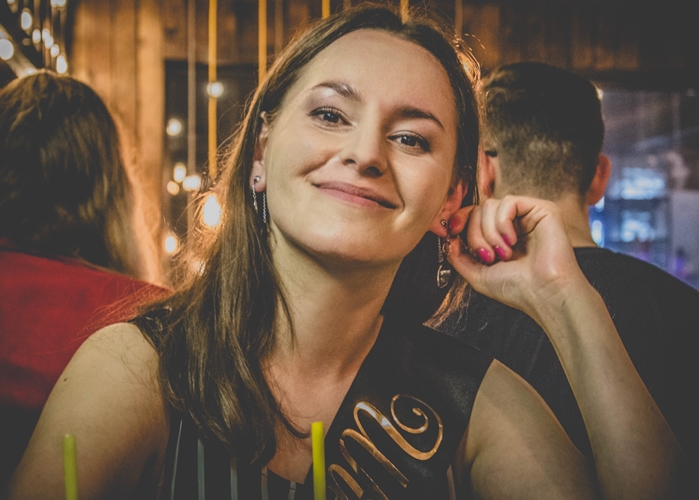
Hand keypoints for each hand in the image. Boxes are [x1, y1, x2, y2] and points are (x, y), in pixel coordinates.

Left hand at [446, 195, 586, 318]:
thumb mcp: (477, 274)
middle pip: (479, 209)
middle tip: (488, 256)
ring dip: (489, 233)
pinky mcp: (542, 209)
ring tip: (504, 253)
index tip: (452, 232)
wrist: (545, 294)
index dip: (460, 219)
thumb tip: (448, 238)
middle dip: (475, 234)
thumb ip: (458, 256)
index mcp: (501, 236)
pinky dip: (503, 223)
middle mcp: (515, 223)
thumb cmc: (518, 288)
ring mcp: (528, 215)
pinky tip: (511, 241)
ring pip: (490, 205)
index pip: (474, 214)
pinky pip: (509, 202)